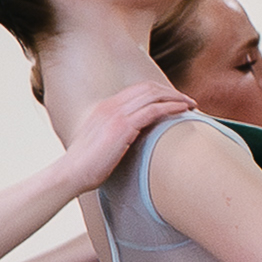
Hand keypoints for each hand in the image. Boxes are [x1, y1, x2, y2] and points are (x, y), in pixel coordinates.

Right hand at [52, 79, 195, 187]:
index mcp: (103, 107)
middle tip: (188, 100)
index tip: (174, 99)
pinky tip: (183, 110)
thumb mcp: (101, 140)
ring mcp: (115, 114)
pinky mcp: (122, 126)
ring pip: (153, 95)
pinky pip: (153, 110)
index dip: (159, 91)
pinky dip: (171, 107)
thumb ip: (115, 131)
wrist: (70, 173)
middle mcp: (109, 106)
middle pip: (148, 88)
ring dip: (176, 97)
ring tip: (191, 104)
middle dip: (171, 91)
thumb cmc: (86, 164)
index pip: (137, 89)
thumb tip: (135, 135)